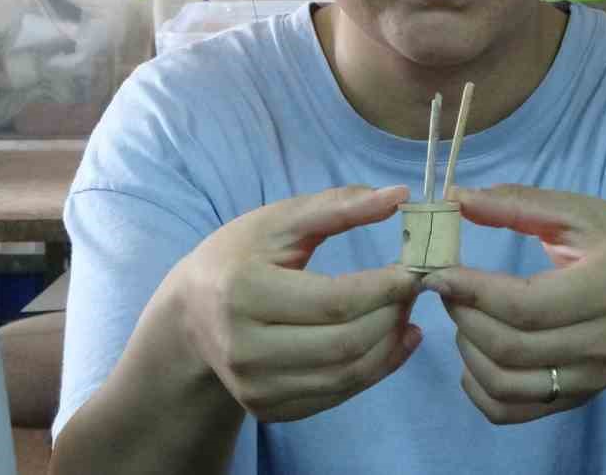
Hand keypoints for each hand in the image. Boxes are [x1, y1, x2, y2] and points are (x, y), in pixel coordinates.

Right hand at [166, 184, 424, 421]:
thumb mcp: (279, 221)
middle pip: (345, 344)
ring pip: (346, 376)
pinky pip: (335, 397)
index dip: (385, 288)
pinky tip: (390, 342)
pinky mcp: (266, 410)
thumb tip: (399, 194)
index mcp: (242, 292)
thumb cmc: (239, 257)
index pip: (334, 301)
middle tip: (412, 292)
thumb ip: (338, 206)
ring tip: (404, 314)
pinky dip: (373, 370)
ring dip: (389, 346)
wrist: (190, 316)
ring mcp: (253, 387)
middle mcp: (243, 349)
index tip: (415, 271)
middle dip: (392, 316)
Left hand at [420, 185, 605, 424]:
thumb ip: (520, 204)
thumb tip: (456, 196)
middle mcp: (603, 342)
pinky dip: (477, 389)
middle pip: (511, 346)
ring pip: (505, 384)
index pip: (528, 304)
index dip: (473, 289)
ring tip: (464, 314)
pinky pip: (510, 411)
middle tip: (448, 286)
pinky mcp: (574, 400)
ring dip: (467, 350)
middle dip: (464, 314)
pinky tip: (474, 354)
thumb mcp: (583, 213)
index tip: (438, 270)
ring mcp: (590, 378)